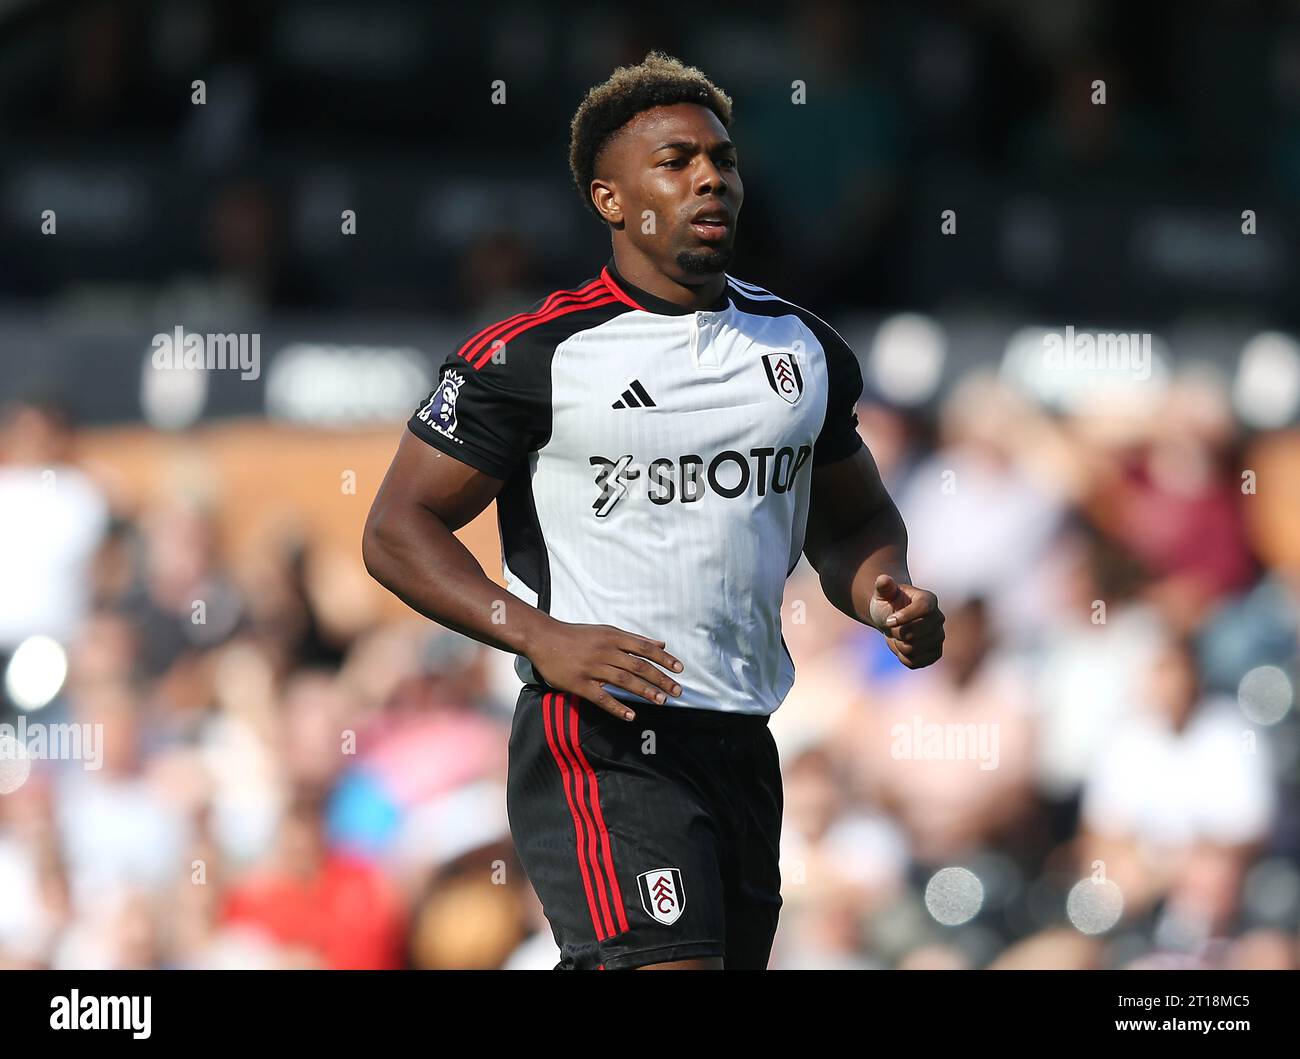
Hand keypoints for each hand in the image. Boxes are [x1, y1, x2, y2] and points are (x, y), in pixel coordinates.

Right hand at [525, 618, 683, 720]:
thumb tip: (661, 644)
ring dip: (645, 692)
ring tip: (661, 701)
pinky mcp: (580, 684)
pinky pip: (602, 698)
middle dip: (661, 679)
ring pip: (624, 681)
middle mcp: (605, 651)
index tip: (679, 669)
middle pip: (639, 666)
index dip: (664, 659)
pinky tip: (631, 715)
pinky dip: (618, 707)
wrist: (543, 638)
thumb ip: (633, 639)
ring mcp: (592, 668)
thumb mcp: (606, 631)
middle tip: (677, 691)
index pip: (645, 648)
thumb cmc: (576, 635)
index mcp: (613, 637)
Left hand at [868, 574, 944, 669]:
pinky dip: (903, 657)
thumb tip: (883, 579)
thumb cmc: (889, 603)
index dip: (904, 617)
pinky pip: (915, 662)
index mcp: (929, 600)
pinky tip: (902, 647)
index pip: (923, 609)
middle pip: (915, 634)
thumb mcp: (883, 593)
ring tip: (898, 636)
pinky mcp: (936, 653)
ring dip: (898, 644)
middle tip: (892, 627)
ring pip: (913, 649)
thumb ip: (883, 586)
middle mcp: (938, 618)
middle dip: (896, 633)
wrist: (893, 620)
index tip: (889, 621)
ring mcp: (939, 637)